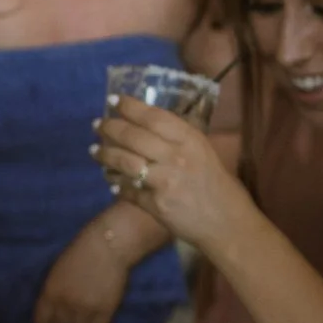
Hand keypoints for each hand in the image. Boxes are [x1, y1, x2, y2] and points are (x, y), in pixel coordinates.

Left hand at [31, 218, 135, 322]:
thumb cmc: (81, 251)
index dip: (47, 322)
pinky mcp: (106, 311)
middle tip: (72, 314)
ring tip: (87, 313)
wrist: (109, 244)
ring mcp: (86, 309)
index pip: (42, 322)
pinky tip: (98, 315)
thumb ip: (53, 292)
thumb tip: (51, 310)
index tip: (53, 319)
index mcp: (50, 292)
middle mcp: (66, 304)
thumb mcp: (57, 271)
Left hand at [94, 95, 240, 249]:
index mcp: (191, 140)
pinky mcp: (156, 205)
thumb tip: (144, 124)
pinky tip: (111, 180)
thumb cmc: (217, 184)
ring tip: (95, 151)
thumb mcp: (203, 151)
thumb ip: (177, 138)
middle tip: (97, 124)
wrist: (227, 222)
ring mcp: (165, 182)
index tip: (114, 100)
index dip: (131, 107)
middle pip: (134, 137)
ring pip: (125, 162)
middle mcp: (177, 157)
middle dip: (110, 128)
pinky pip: (128, 191)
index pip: (154, 117)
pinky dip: (117, 184)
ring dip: (105, 155)